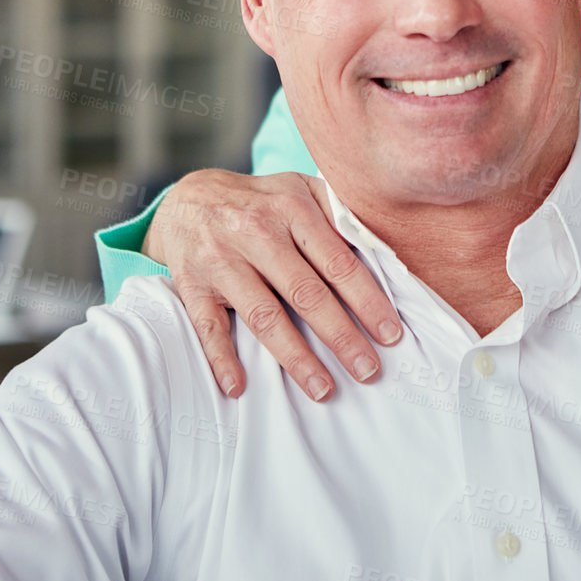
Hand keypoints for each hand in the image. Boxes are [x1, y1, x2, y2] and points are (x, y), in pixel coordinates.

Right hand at [144, 169, 402, 401]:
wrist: (189, 198)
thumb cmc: (261, 202)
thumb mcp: (301, 191)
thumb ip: (340, 215)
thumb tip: (385, 253)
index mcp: (293, 210)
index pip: (338, 263)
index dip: (368, 300)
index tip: (391, 334)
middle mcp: (257, 233)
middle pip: (306, 294)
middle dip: (341, 337)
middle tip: (368, 371)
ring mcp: (222, 260)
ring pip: (264, 317)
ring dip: (296, 358)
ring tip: (323, 389)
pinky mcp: (192, 284)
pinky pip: (208, 326)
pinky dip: (222, 358)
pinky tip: (239, 387)